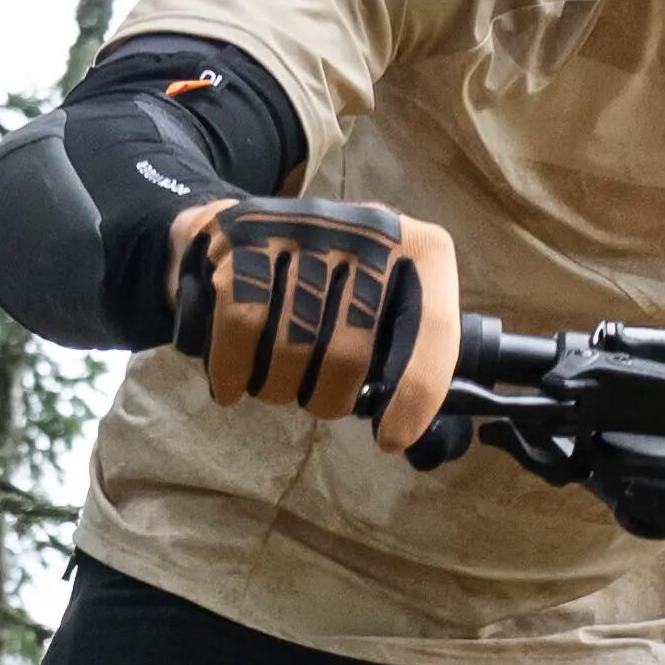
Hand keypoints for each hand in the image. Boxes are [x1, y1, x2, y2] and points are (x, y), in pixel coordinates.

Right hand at [169, 194, 461, 449]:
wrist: (246, 225)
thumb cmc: (330, 285)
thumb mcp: (386, 304)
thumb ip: (408, 358)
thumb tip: (414, 437)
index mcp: (422, 251)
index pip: (433, 329)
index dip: (415, 395)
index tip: (390, 439)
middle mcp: (369, 229)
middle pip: (351, 353)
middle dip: (329, 399)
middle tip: (319, 400)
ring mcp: (306, 227)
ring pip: (294, 345)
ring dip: (279, 389)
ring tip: (276, 386)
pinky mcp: (246, 233)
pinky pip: (241, 325)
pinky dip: (234, 370)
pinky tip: (231, 386)